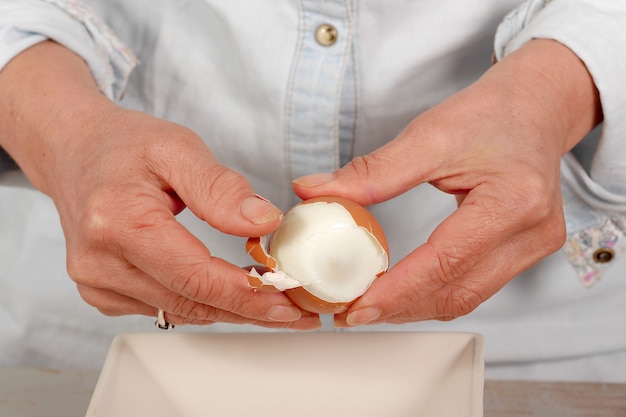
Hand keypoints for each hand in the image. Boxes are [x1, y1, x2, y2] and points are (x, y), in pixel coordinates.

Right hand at [0, 41, 320, 328]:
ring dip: (230, 310)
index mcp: (117, 222)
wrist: (74, 152)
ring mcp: (96, 282)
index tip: (288, 297)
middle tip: (294, 309)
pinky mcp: (101, 291)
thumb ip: (220, 187)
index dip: (246, 293)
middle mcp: (99, 262)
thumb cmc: (124, 145)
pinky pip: (163, 308)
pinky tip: (230, 293)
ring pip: (180, 310)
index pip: (194, 276)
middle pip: (190, 302)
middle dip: (248, 309)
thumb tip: (264, 223)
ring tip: (274, 302)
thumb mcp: (177, 147)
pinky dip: (202, 303)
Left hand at [293, 39, 601, 325]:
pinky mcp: (529, 251)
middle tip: (352, 311)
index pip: (444, 262)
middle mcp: (533, 233)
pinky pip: (477, 287)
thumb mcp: (427, 135)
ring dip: (415, 307)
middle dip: (400, 309)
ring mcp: (536, 246)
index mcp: (513, 201)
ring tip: (371, 304)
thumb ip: (370, 172)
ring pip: (467, 298)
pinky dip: (435, 293)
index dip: (396, 291)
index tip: (354, 307)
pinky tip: (405, 290)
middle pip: (457, 293)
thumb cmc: (489, 113)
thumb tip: (313, 191)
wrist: (537, 105)